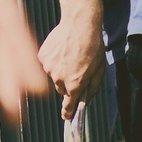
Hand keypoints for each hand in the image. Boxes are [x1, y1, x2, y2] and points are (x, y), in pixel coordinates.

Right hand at [39, 5, 104, 119]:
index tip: (67, 117)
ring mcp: (49, 68)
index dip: (68, 112)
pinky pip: (48, 64)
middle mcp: (59, 79)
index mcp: (74, 85)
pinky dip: (54, 59)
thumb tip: (86, 102)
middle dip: (68, 84)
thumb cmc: (92, 46)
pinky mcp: (42, 57)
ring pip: (54, 75)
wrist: (79, 24)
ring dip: (60, 70)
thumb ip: (92, 89)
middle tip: (76, 69)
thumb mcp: (99, 71)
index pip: (69, 105)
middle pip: (62, 89)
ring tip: (70, 55)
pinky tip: (62, 49)